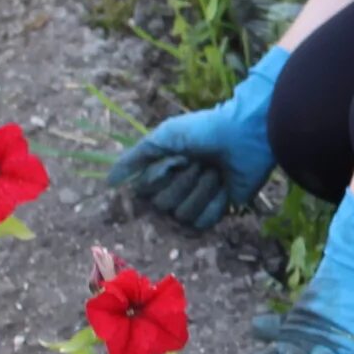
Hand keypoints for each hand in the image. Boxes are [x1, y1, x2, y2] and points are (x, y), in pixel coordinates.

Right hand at [107, 48, 288, 228]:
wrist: (245, 135)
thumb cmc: (203, 130)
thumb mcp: (164, 136)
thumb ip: (134, 159)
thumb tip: (108, 182)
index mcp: (162, 170)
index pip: (144, 193)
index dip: (157, 179)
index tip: (173, 161)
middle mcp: (177, 188)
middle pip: (163, 206)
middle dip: (183, 181)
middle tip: (200, 162)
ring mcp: (198, 200)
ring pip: (184, 215)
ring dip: (201, 189)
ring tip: (215, 170)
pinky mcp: (219, 210)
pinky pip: (204, 222)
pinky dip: (214, 202)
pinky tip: (225, 186)